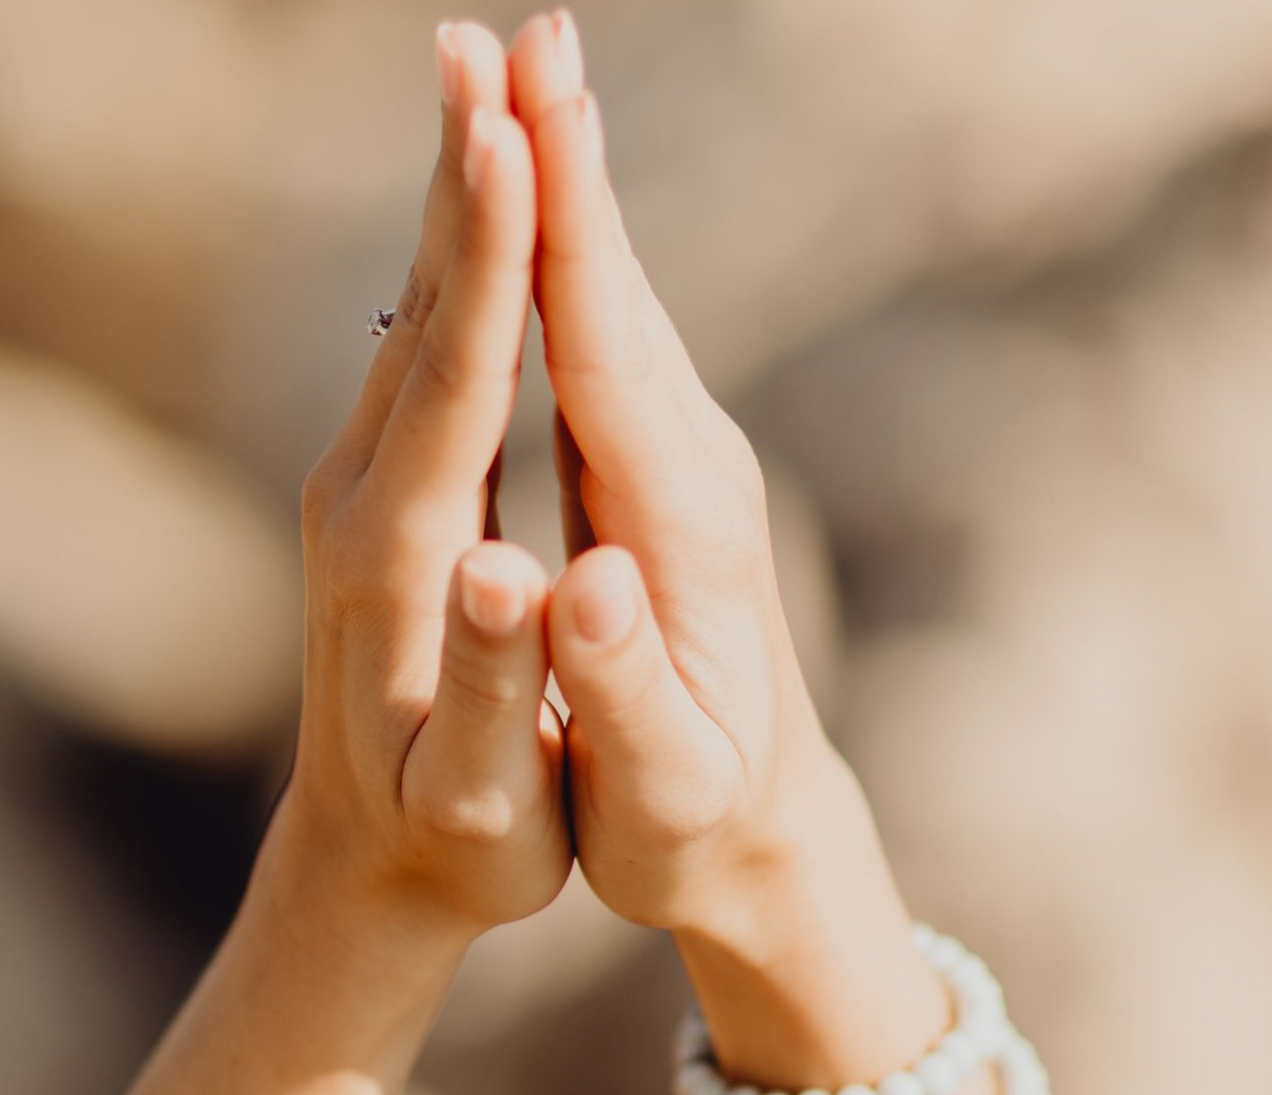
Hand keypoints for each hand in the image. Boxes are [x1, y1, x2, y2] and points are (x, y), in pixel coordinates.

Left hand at [277, 22, 568, 955]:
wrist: (363, 868)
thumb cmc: (452, 850)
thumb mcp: (481, 801)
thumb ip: (491, 690)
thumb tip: (504, 566)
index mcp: (401, 565)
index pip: (456, 388)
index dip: (489, 263)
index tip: (512, 140)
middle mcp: (363, 505)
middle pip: (425, 315)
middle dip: (465, 175)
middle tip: (494, 38)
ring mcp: (357, 491)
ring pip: (416, 316)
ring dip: (454, 192)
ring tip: (490, 71)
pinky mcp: (373, 492)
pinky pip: (423, 349)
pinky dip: (455, 256)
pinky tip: (480, 188)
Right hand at [506, 13, 858, 952]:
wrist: (761, 836)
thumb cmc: (692, 827)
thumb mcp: (660, 789)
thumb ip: (621, 689)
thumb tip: (587, 582)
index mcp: (683, 534)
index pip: (614, 362)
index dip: (573, 240)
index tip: (537, 123)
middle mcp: (694, 475)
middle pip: (621, 295)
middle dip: (565, 164)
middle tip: (510, 31)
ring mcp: (681, 467)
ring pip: (615, 301)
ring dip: (567, 185)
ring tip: (513, 71)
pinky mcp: (659, 476)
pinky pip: (602, 341)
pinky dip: (568, 254)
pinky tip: (538, 194)